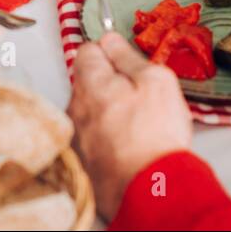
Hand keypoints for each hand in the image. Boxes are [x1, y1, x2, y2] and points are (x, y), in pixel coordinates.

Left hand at [67, 33, 191, 219]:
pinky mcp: (81, 162)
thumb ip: (128, 56)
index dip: (110, 52)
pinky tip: (128, 147)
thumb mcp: (155, 81)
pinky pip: (92, 139)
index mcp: (90, 82)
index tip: (127, 62)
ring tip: (137, 128)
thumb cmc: (155, 136)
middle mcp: (75, 108)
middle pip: (88, 83)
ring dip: (108, 114)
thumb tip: (110, 40)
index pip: (88, 49)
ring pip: (90, 112)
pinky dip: (107, 139)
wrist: (150, 191)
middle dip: (110, 85)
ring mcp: (76, 137)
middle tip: (141, 99)